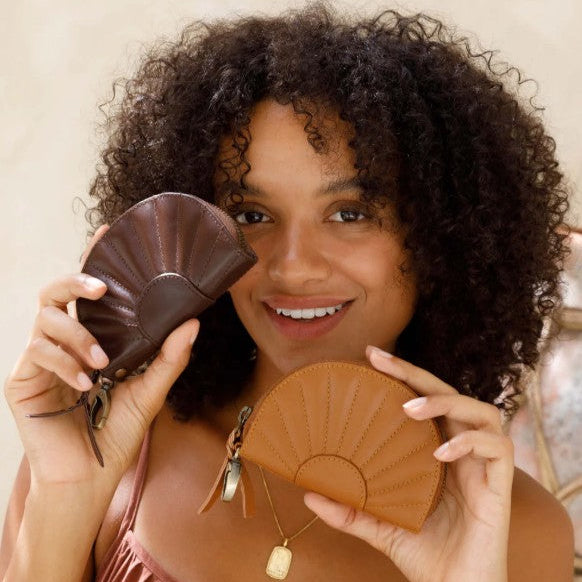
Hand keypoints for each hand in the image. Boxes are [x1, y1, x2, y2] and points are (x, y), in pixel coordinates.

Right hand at [4, 225, 199, 487]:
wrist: (89, 476)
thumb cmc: (117, 431)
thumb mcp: (150, 390)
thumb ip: (169, 357)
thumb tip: (193, 322)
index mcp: (93, 338)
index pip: (89, 294)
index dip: (94, 261)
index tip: (107, 231)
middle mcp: (64, 342)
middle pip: (55, 293)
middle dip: (75, 282)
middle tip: (100, 288)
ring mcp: (40, 359)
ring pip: (45, 320)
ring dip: (77, 335)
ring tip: (101, 362)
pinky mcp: (23, 379)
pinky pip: (37, 353)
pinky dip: (63, 362)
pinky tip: (84, 383)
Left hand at [304, 347, 512, 581]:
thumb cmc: (425, 554)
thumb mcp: (380, 525)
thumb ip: (349, 510)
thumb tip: (308, 494)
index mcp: (437, 451)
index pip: (423, 401)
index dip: (402, 377)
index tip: (370, 358)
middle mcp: (461, 450)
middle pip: (448, 393)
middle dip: (415, 373)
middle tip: (380, 360)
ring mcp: (482, 464)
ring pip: (480, 410)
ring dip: (445, 402)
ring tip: (411, 410)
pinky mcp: (500, 484)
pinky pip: (496, 447)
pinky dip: (470, 442)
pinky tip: (441, 453)